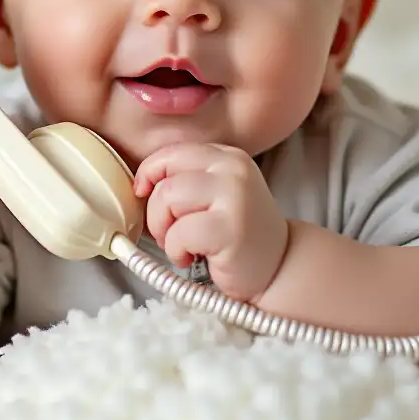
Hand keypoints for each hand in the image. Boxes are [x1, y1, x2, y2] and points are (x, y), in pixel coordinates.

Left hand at [133, 143, 288, 302]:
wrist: (278, 268)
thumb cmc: (236, 234)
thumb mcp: (216, 194)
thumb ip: (187, 180)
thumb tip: (140, 184)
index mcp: (227, 156)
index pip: (173, 152)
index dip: (150, 173)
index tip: (144, 193)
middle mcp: (233, 169)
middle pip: (166, 177)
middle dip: (156, 211)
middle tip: (170, 232)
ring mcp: (235, 196)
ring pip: (168, 199)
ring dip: (164, 230)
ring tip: (182, 245)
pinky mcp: (230, 228)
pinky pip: (179, 233)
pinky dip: (176, 251)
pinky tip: (193, 257)